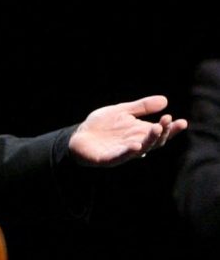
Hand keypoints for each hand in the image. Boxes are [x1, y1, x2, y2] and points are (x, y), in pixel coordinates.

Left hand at [68, 95, 188, 165]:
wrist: (78, 136)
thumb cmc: (101, 125)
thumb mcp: (122, 111)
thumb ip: (142, 107)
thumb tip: (165, 100)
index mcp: (140, 133)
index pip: (160, 133)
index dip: (171, 129)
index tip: (182, 122)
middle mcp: (134, 144)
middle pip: (154, 142)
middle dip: (162, 132)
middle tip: (167, 120)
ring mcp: (121, 152)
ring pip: (140, 149)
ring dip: (149, 140)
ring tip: (156, 128)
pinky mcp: (107, 159)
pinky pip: (120, 157)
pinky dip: (128, 151)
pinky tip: (136, 145)